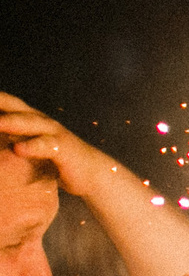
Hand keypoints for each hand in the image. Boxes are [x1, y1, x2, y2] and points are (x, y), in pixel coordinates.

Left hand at [0, 94, 120, 198]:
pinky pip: (47, 146)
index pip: (5, 103)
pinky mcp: (64, 149)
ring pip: (30, 123)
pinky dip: (32, 147)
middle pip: (13, 107)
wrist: (93, 172)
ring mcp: (53, 133)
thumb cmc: (54, 160)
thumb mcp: (28, 146)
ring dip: (11, 122)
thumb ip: (10, 139)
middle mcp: (40, 120)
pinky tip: (18, 149)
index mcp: (29, 118)